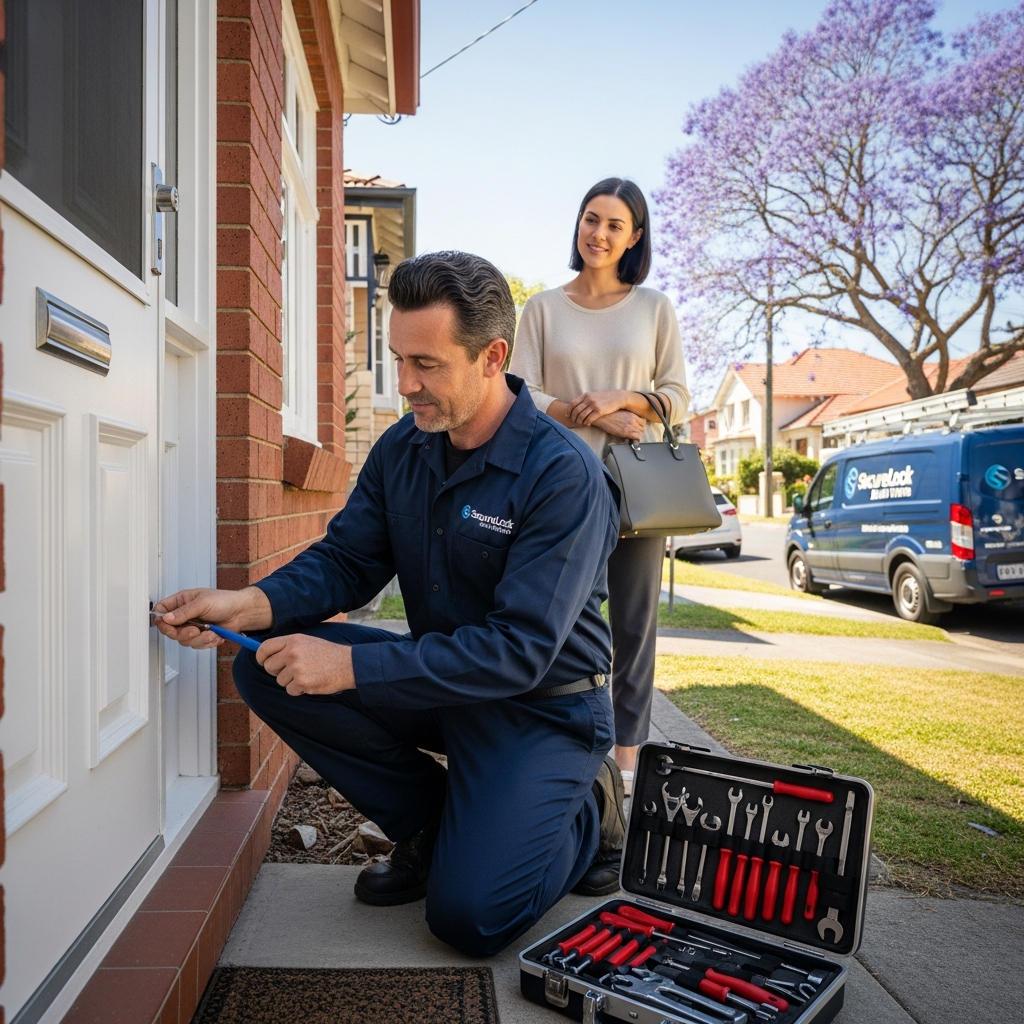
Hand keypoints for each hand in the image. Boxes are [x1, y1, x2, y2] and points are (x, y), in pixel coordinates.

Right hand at [153, 586, 271, 649]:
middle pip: (170, 630)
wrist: (242, 613)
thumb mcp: (202, 603)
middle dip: (183, 633)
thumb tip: (166, 618)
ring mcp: (193, 626)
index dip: (161, 619)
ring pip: (184, 640)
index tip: (167, 624)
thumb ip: (183, 612)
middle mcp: (185, 615)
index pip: (162, 610)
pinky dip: (207, 642)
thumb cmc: (225, 601)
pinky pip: (197, 645)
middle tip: (195, 630)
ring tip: (211, 632)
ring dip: (199, 639)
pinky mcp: (201, 636)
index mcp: (182, 601)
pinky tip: (216, 635)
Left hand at [256, 634, 354, 696]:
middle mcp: (292, 653)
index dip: (261, 657)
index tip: (263, 662)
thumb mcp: (307, 642)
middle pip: (269, 666)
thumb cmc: (327, 654)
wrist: (348, 664)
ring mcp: (296, 668)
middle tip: (292, 670)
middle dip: (277, 671)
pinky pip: (290, 690)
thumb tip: (266, 655)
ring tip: (307, 674)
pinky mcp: (302, 682)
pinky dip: (299, 689)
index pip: (265, 648)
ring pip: (280, 680)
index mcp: (293, 640)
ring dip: (291, 681)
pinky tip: (311, 681)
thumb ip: (288, 646)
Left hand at [568, 389, 632, 426]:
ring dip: (579, 421)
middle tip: (573, 421)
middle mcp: (589, 399)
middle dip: (573, 417)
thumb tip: (576, 405)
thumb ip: (585, 399)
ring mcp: (594, 405)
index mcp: (586, 395)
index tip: (567, 415)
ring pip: (581, 416)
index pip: (572, 403)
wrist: (618, 397)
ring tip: (580, 423)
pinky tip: (587, 424)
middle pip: (576, 410)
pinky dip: (586, 423)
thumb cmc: (605, 397)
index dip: (568, 410)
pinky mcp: (599, 411)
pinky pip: (589, 419)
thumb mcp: (594, 395)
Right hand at [595, 410, 645, 440]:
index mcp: (632, 414)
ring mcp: (630, 426)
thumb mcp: (621, 413)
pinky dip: (635, 439)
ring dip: (637, 436)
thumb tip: (630, 422)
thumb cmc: (608, 415)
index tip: (638, 428)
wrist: (602, 417)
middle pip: (642, 427)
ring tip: (632, 437)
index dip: (641, 426)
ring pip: (641, 433)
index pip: (643, 421)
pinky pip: (637, 437)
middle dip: (639, 431)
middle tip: (634, 434)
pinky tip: (631, 439)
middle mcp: (633, 420)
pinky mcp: (626, 432)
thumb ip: (628, 417)